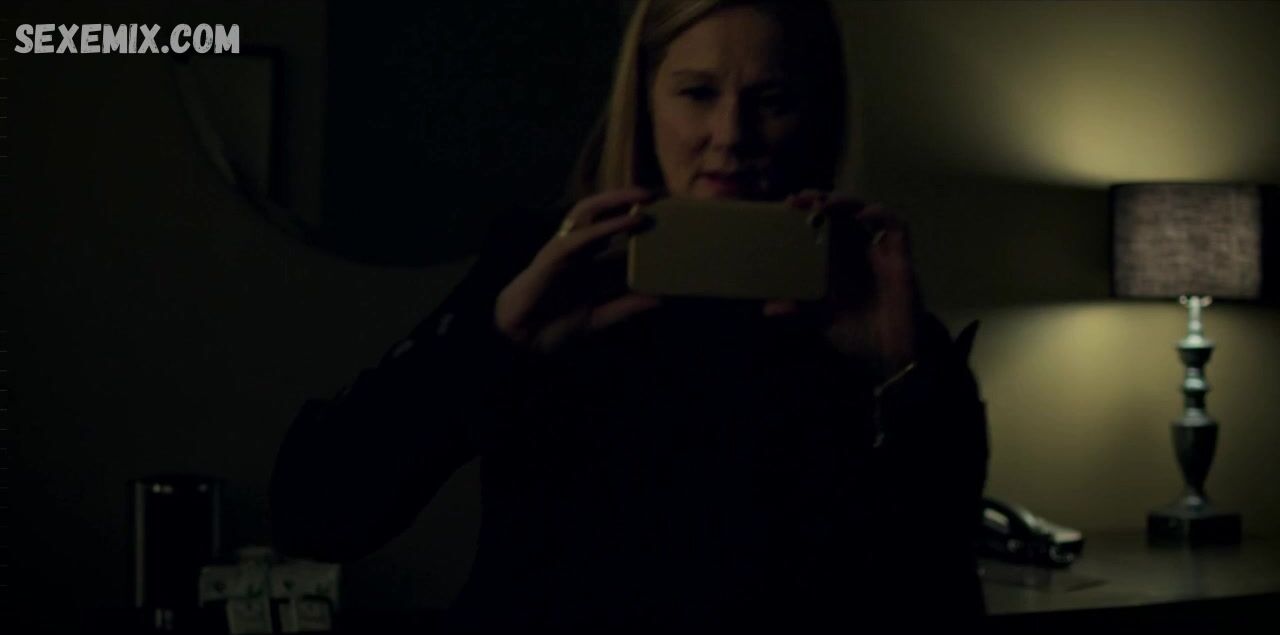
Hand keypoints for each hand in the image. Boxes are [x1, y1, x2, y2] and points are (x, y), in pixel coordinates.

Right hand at [494, 188, 661, 353]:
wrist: (520, 341)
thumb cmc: (554, 327)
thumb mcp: (600, 317)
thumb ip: (626, 306)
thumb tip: (660, 299)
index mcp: (589, 265)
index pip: (617, 238)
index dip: (640, 226)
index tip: (669, 218)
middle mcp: (579, 251)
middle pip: (604, 215)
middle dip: (628, 202)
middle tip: (659, 196)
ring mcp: (565, 249)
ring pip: (589, 213)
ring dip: (615, 201)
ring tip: (643, 196)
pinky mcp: (553, 255)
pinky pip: (580, 236)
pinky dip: (604, 226)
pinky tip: (626, 220)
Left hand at [763, 190, 923, 379]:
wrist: (890, 354)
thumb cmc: (857, 333)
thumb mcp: (821, 319)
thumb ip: (799, 310)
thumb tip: (768, 308)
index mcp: (834, 261)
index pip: (819, 226)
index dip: (805, 212)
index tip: (785, 206)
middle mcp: (855, 250)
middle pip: (839, 213)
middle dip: (820, 200)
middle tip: (799, 200)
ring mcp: (878, 250)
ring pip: (864, 212)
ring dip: (845, 202)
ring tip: (824, 203)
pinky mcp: (900, 256)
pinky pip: (896, 226)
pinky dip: (880, 215)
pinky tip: (863, 215)